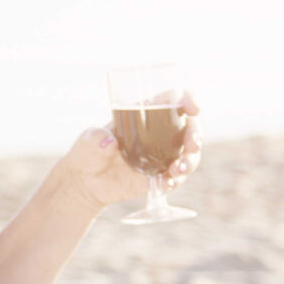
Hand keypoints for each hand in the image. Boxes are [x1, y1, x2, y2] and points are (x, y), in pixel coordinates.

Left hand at [58, 92, 201, 210]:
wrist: (86, 182)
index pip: (173, 100)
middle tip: (192, 144)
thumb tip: (109, 142)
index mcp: (145, 115)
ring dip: (190, 160)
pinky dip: (176, 179)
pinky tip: (165, 183)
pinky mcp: (160, 174)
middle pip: (190, 128)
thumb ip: (94, 139)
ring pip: (189, 153)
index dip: (189, 99)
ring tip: (178, 169)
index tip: (195, 107)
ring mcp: (162, 155)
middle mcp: (159, 133)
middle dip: (196, 134)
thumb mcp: (86, 142)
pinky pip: (177, 176)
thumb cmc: (87, 153)